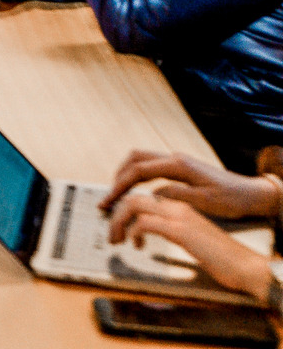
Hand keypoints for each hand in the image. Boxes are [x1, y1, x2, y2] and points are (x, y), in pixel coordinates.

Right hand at [101, 149, 280, 217]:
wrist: (251, 194)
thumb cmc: (231, 199)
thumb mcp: (204, 201)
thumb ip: (174, 194)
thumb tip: (150, 194)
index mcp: (177, 165)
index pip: (138, 170)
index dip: (120, 185)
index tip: (109, 200)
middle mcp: (174, 159)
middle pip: (134, 159)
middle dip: (117, 176)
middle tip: (109, 197)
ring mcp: (177, 161)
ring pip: (141, 160)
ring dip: (126, 174)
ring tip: (118, 193)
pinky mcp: (180, 168)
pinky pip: (151, 167)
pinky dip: (137, 176)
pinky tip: (136, 190)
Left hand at [108, 193, 273, 301]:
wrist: (245, 266)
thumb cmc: (218, 257)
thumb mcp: (188, 238)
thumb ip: (169, 229)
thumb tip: (145, 230)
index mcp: (179, 206)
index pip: (142, 198)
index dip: (124, 210)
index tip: (116, 225)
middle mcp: (177, 206)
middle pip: (133, 198)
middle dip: (115, 214)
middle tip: (111, 235)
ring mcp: (179, 216)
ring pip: (133, 205)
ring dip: (118, 222)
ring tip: (117, 240)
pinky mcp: (180, 230)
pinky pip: (144, 223)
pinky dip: (133, 233)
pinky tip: (137, 246)